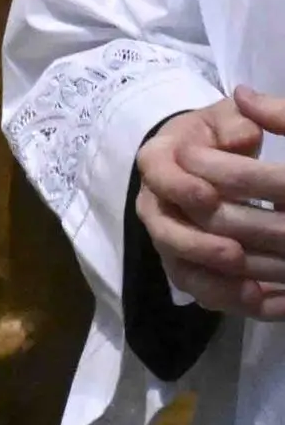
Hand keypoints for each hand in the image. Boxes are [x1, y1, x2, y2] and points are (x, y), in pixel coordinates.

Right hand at [137, 91, 284, 317]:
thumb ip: (234, 122)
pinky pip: (204, 292)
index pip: (159, 176)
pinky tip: (268, 305)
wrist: (200, 165)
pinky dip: (233, 302)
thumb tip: (244, 135)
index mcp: (158, 162)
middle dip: (201, 246)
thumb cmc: (215, 138)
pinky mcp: (188, 267)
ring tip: (251, 291)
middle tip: (235, 254)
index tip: (208, 195)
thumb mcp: (224, 120)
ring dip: (216, 283)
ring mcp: (170, 241)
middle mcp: (156, 206)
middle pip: (167, 233)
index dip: (181, 187)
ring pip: (182, 269)